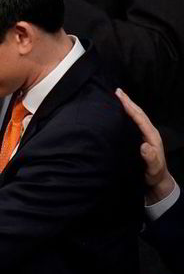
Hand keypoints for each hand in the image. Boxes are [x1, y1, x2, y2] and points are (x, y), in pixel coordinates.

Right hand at [116, 88, 174, 204]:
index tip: (120, 97)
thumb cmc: (154, 175)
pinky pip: (133, 123)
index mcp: (151, 137)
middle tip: (117, 91)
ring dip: (128, 106)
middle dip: (128, 102)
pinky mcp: (140, 138)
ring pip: (136, 117)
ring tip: (118, 97)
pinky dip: (127, 114)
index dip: (130, 107)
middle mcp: (149, 133)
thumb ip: (150, 158)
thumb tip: (144, 145)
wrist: (157, 181)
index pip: (140, 118)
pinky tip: (120, 112)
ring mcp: (145, 135)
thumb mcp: (153, 169)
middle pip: (138, 114)